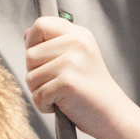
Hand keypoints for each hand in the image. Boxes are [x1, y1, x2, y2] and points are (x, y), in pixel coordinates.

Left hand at [24, 17, 126, 136]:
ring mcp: (72, 63)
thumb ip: (53, 43)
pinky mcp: (67, 83)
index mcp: (79, 34)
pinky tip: (61, 106)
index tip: (39, 58)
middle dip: (35, 74)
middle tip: (55, 84)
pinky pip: (38, 95)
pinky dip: (44, 106)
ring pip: (31, 77)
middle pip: (30, 54)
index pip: (41, 24)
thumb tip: (27, 35)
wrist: (112, 114)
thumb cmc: (91, 89)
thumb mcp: (78, 57)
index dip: (32, 41)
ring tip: (60, 95)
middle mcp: (76, 44)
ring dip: (39, 92)